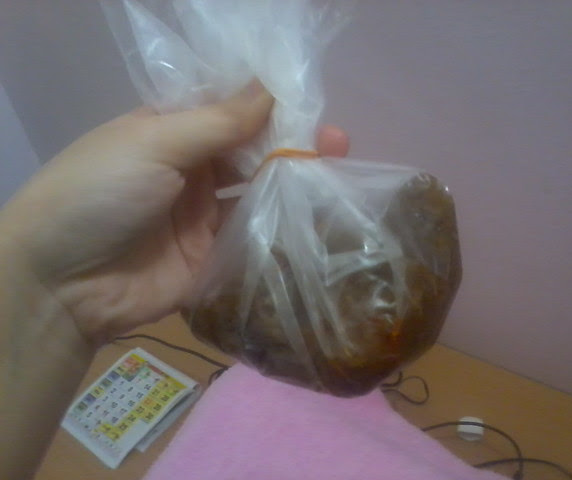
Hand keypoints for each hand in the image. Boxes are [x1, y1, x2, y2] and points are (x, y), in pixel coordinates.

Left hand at [0, 81, 348, 345]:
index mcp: (171, 133)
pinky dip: (282, 228)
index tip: (311, 105)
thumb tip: (271, 89)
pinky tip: (318, 218)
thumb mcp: (154, 143)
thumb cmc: (100, 193)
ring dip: (293, 184)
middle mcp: (190, 171)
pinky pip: (252, 238)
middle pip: (249, 152)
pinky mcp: (213, 257)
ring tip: (337, 172)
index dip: (270, 108)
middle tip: (337, 141)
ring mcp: (202, 216)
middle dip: (291, 145)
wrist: (62, 284)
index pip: (229, 112)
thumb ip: (218, 121)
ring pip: (256, 194)